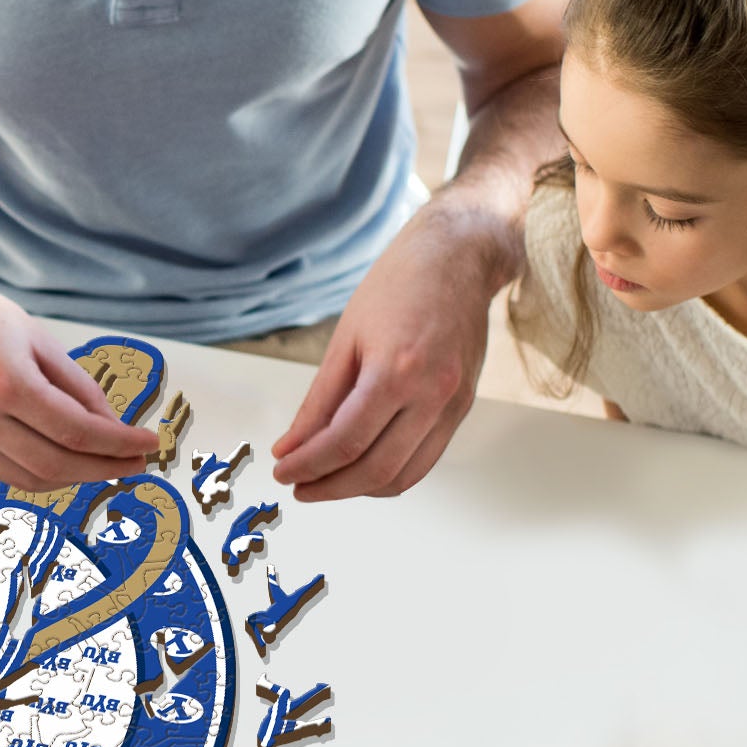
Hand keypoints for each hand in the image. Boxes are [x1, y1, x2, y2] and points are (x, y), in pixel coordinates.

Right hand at [0, 262, 156, 489]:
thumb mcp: (37, 338)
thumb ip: (77, 386)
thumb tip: (110, 426)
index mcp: (6, 382)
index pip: (78, 431)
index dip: (119, 444)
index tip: (148, 446)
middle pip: (56, 465)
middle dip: (103, 469)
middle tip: (134, 464)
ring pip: (29, 478)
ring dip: (73, 479)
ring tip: (103, 466)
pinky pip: (3, 471)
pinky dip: (39, 473)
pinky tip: (63, 461)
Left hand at [271, 201, 507, 500]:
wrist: (459, 257)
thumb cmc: (400, 284)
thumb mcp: (345, 338)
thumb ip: (319, 401)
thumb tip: (292, 447)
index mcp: (397, 370)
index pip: (345, 442)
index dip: (308, 466)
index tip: (283, 472)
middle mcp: (432, 393)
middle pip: (376, 469)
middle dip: (330, 486)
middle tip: (298, 486)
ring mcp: (453, 404)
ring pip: (405, 476)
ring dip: (360, 489)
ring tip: (326, 481)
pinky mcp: (463, 408)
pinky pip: (426, 459)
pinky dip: (391, 474)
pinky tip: (362, 467)